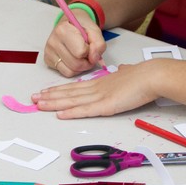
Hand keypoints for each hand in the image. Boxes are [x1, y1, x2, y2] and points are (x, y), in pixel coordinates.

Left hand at [31, 62, 158, 118]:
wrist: (152, 75)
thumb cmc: (144, 75)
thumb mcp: (130, 73)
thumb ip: (124, 73)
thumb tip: (124, 69)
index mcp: (101, 82)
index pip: (76, 87)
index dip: (59, 89)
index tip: (46, 91)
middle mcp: (97, 88)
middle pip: (69, 93)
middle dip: (49, 96)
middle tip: (33, 98)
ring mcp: (100, 96)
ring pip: (72, 100)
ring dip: (54, 103)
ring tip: (38, 105)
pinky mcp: (107, 106)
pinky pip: (85, 110)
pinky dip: (71, 112)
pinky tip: (59, 114)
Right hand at [44, 10, 106, 75]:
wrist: (70, 24)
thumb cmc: (82, 27)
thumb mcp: (95, 31)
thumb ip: (98, 44)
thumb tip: (93, 59)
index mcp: (63, 30)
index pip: (80, 52)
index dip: (90, 51)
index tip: (90, 46)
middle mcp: (53, 41)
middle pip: (76, 64)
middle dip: (87, 63)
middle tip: (89, 55)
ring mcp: (49, 51)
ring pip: (70, 71)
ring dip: (81, 67)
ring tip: (82, 57)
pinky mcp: (48, 60)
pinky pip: (65, 73)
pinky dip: (73, 70)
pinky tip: (74, 60)